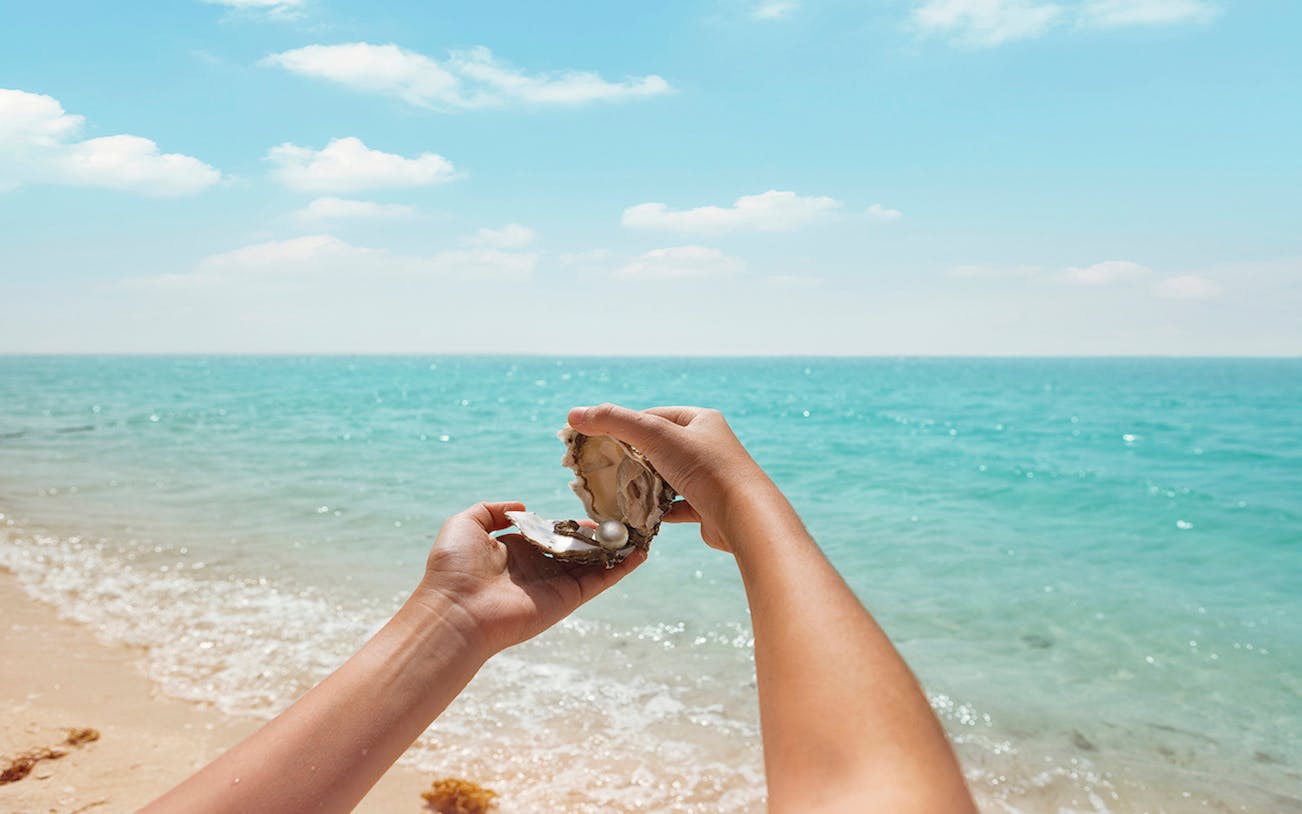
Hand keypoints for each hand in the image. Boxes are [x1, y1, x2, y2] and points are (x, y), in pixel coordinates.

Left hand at [414, 501, 644, 654]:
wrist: (457, 611)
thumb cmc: (454, 568)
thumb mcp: (465, 524)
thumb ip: (492, 509)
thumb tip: (523, 507)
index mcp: (514, 550)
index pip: (549, 533)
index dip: (569, 523)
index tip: (590, 510)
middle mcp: (537, 567)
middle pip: (576, 547)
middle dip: (597, 534)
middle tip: (621, 518)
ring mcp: (555, 584)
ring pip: (593, 563)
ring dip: (616, 548)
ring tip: (639, 531)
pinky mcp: (568, 598)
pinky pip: (600, 580)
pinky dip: (621, 568)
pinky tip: (640, 552)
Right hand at [566, 404, 777, 552]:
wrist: (743, 517)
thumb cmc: (704, 468)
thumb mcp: (654, 435)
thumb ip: (613, 422)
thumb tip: (574, 414)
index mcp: (701, 421)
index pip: (654, 416)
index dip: (625, 426)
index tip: (598, 440)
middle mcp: (707, 446)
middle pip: (658, 448)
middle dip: (631, 459)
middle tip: (603, 468)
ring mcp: (708, 478)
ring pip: (665, 478)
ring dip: (642, 485)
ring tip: (617, 491)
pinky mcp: (707, 507)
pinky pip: (674, 505)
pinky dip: (656, 510)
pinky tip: (638, 515)